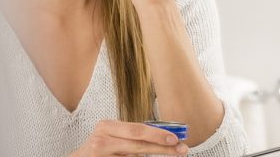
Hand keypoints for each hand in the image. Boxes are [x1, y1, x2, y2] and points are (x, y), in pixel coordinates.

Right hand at [68, 120, 187, 155]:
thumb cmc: (100, 149)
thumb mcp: (115, 137)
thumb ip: (134, 136)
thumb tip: (165, 138)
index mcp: (107, 126)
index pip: (138, 130)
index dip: (158, 134)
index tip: (176, 139)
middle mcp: (101, 140)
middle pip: (138, 144)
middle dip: (162, 148)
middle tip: (180, 150)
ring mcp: (98, 155)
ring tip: (168, 155)